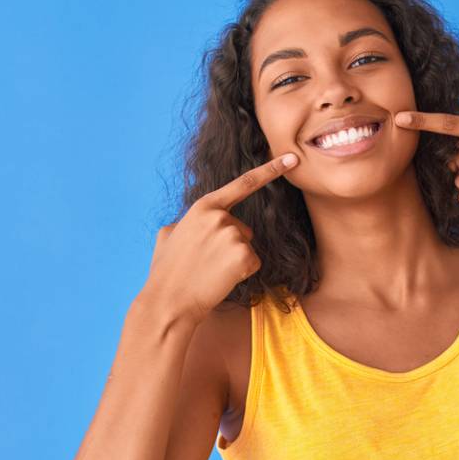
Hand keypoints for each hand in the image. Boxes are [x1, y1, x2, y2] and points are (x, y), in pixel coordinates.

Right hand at [144, 152, 299, 323]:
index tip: (292, 159)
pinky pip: (253, 263)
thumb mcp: (167, 235)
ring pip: (247, 247)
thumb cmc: (166, 271)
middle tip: (204, 261)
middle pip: (242, 228)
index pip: (243, 183)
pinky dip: (241, 273)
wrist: (169, 300)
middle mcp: (221, 216)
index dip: (271, 169)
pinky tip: (220, 278)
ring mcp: (233, 235)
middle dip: (229, 244)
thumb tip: (186, 223)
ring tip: (209, 270)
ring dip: (234, 260)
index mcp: (203, 207)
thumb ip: (185, 221)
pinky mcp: (244, 256)